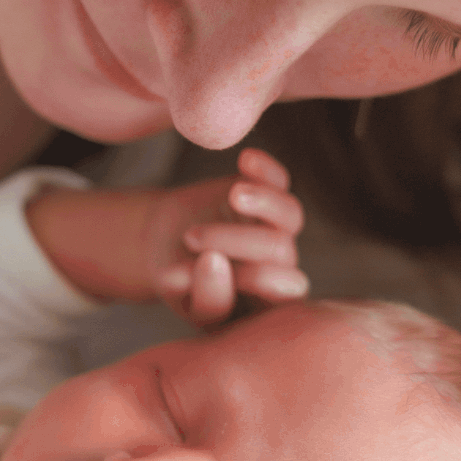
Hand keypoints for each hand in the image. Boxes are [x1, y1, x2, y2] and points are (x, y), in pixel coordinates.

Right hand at [149, 146, 307, 324]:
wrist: (169, 242)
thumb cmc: (176, 278)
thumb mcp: (181, 295)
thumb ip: (203, 292)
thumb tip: (211, 263)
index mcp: (269, 302)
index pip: (283, 294)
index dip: (255, 279)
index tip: (208, 261)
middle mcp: (281, 266)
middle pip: (281, 251)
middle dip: (235, 240)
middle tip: (191, 237)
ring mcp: (279, 230)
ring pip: (291, 214)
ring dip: (263, 202)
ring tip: (232, 195)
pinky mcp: (269, 195)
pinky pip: (280, 181)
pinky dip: (267, 170)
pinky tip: (246, 159)